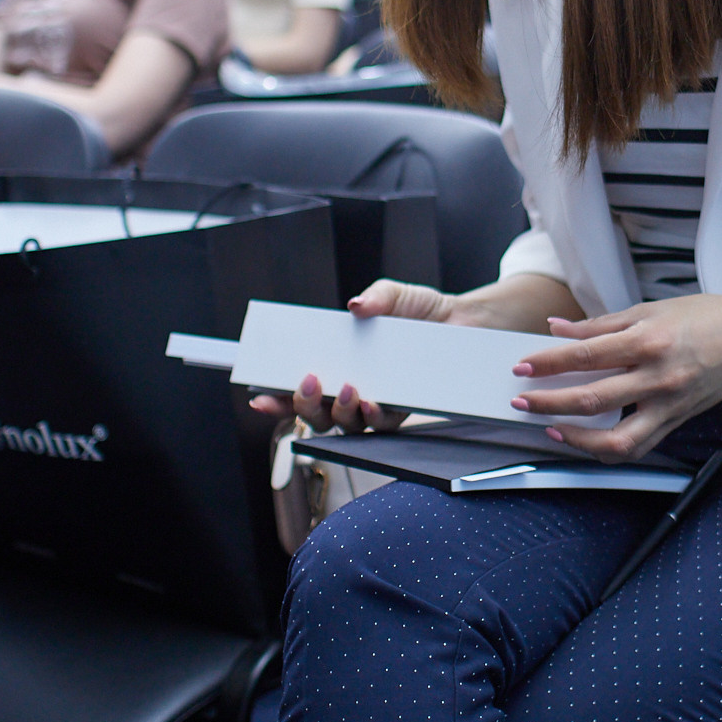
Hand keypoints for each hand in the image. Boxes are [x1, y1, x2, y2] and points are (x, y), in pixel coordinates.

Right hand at [244, 280, 511, 433]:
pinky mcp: (403, 409)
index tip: (258, 397)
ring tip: (348, 388)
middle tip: (308, 382)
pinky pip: (382, 424)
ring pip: (345, 425)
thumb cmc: (422, 312)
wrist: (464, 323)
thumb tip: (356, 306)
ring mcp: (376, 402)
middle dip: (303, 405)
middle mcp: (352, 388)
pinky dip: (373, 415)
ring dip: (339, 411)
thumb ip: (375, 297)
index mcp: (339, 363)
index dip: (276, 397)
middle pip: (316, 413)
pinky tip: (373, 402)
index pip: (299, 387)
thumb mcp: (394, 296)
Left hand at [506, 290, 721, 463]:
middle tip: (522, 400)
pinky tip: (586, 439)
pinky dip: (607, 448)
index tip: (523, 366)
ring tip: (551, 428)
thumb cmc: (706, 318)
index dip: (549, 363)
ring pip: (614, 438)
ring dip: (575, 438)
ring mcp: (668, 404)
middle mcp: (657, 377)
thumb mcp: (650, 309)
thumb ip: (601, 324)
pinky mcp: (676, 421)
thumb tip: (559, 329)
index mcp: (649, 341)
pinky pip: (637, 446)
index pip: (586, 355)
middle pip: (591, 398)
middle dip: (548, 401)